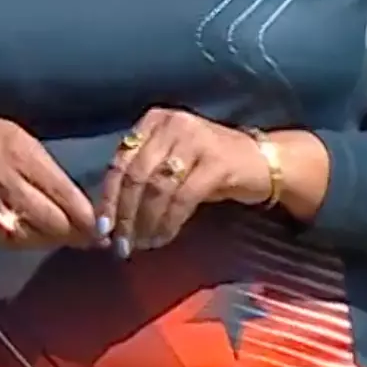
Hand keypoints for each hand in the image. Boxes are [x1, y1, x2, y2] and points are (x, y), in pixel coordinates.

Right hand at [0, 110, 100, 248]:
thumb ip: (45, 167)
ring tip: (67, 237)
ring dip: (56, 240)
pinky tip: (39, 237)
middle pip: (55, 222)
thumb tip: (75, 198)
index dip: (88, 217)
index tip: (102, 227)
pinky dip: (31, 242)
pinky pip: (14, 242)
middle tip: (91, 237)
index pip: (65, 196)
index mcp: (22, 155)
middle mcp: (9, 184)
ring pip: (36, 237)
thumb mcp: (17, 136)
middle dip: (77, 233)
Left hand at [100, 108, 270, 254]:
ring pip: (157, 188)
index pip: (120, 161)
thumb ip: (143, 175)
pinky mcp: (216, 162)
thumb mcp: (172, 160)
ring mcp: (195, 140)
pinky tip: (164, 238)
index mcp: (154, 121)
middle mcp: (172, 124)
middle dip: (124, 214)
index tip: (101, 228)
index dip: (108, 198)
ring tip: (141, 244)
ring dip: (145, 222)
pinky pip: (182, 198)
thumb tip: (110, 215)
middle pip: (135, 175)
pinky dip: (169, 222)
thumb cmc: (210, 165)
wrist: (265, 161)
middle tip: (121, 243)